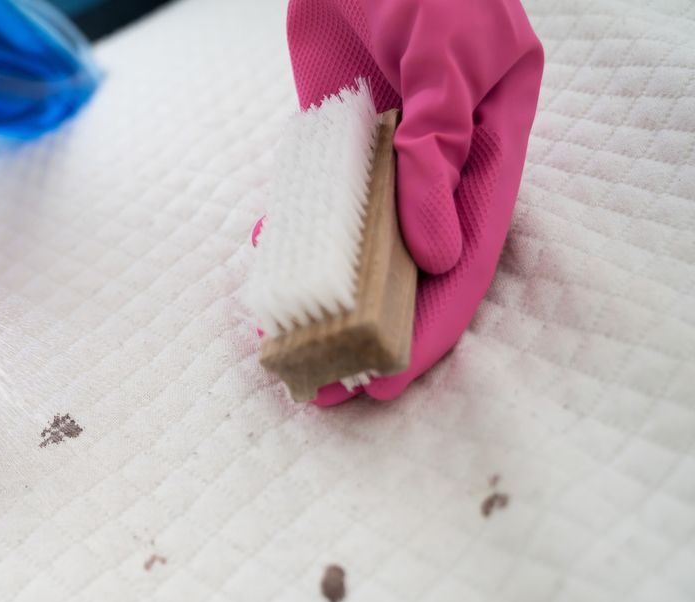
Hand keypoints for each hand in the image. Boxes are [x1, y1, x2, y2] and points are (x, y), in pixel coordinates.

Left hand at [284, 0, 543, 404]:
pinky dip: (295, 237)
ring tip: (294, 352)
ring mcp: (384, 155)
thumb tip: (435, 253)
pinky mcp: (336, 140)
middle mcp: (438, 164)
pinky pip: (317, 202)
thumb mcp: (449, 57)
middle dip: (375, 330)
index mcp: (488, 149)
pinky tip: (269, 275)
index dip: (434, 321)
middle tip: (334, 388)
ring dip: (329, 298)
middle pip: (412, 266)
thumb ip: (440, 147)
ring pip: (360, 243)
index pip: (467, 254)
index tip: (396, 375)